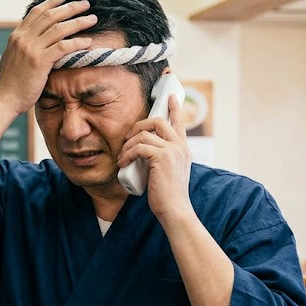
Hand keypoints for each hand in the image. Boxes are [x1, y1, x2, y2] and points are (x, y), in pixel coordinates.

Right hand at [0, 0, 96, 114]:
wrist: (4, 99)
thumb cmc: (11, 84)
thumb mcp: (13, 58)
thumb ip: (23, 46)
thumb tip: (33, 40)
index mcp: (17, 35)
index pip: (36, 12)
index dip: (52, 3)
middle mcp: (23, 38)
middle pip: (50, 15)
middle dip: (70, 7)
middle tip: (85, 4)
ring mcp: (31, 49)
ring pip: (59, 28)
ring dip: (78, 21)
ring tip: (92, 19)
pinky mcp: (39, 61)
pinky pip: (63, 46)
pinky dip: (77, 42)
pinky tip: (88, 42)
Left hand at [118, 93, 190, 219]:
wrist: (175, 210)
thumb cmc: (167, 196)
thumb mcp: (166, 172)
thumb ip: (159, 158)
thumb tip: (140, 150)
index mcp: (183, 148)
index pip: (179, 122)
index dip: (174, 107)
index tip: (170, 95)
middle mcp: (180, 146)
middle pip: (157, 120)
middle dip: (138, 126)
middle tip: (127, 138)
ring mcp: (173, 150)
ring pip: (144, 133)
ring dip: (128, 144)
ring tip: (122, 157)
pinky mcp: (162, 157)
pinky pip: (138, 147)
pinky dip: (127, 154)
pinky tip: (122, 164)